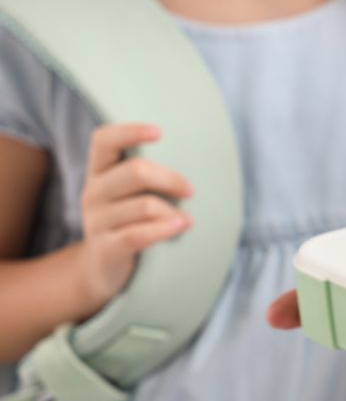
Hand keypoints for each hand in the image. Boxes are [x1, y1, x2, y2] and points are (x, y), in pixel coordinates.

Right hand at [77, 124, 192, 312]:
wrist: (101, 268)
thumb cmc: (129, 221)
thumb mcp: (131, 194)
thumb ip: (149, 175)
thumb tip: (197, 155)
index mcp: (99, 172)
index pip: (104, 140)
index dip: (130, 131)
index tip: (160, 132)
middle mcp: (93, 192)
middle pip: (135, 172)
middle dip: (170, 178)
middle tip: (191, 190)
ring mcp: (96, 221)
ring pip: (143, 206)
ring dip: (172, 211)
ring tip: (189, 220)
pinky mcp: (106, 248)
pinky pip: (138, 235)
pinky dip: (163, 230)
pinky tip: (181, 227)